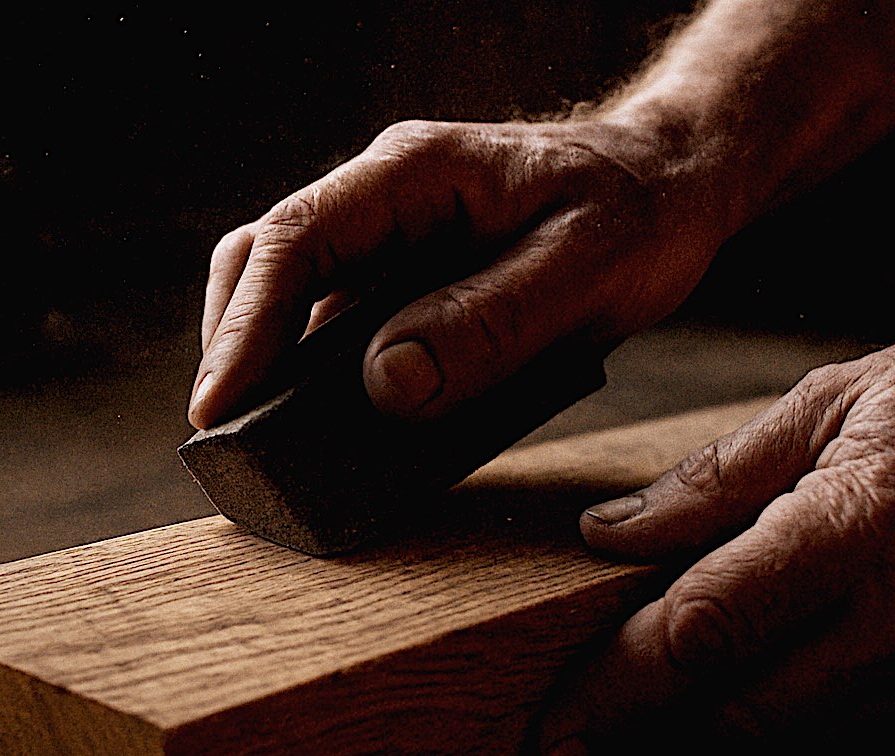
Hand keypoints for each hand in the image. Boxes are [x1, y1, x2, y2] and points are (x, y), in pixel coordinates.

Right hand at [188, 117, 735, 427]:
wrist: (675, 184)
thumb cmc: (640, 212)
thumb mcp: (585, 268)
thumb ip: (490, 323)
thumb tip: (390, 382)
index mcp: (415, 172)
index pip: (295, 239)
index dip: (246, 326)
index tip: (219, 405)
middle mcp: (386, 198)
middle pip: (267, 261)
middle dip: (235, 345)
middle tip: (227, 438)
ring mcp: (394, 239)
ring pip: (299, 296)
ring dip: (274, 365)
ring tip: (264, 443)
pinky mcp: (412, 279)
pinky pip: (347, 325)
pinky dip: (326, 377)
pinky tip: (334, 430)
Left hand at [539, 277, 894, 755]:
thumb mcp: (833, 397)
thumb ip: (715, 476)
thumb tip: (614, 531)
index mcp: (867, 519)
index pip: (714, 628)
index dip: (619, 687)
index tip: (556, 723)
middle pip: (741, 707)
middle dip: (643, 729)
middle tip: (569, 735)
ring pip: (789, 727)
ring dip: (705, 722)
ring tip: (641, 701)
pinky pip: (847, 723)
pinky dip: (781, 707)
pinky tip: (743, 681)